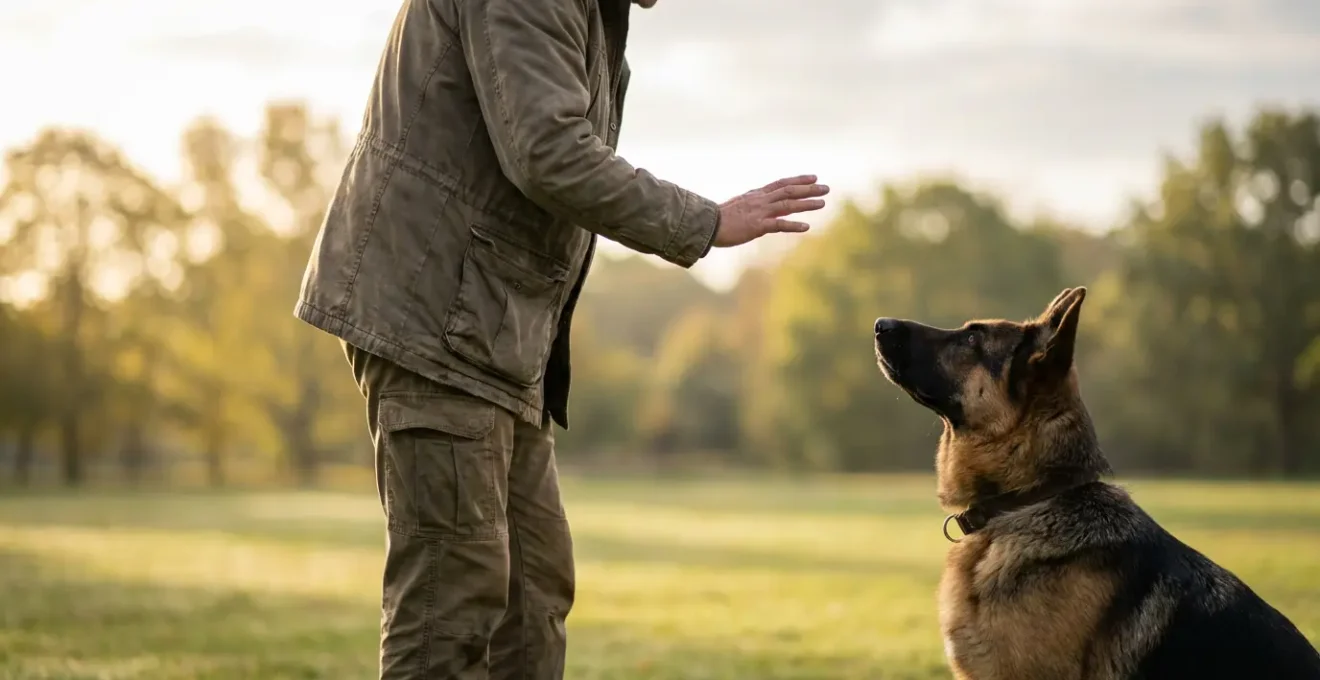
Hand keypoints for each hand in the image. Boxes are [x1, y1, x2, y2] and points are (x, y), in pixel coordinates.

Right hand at [713, 175, 829, 247]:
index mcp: (756, 195)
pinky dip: (793, 225)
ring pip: (787, 205)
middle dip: (809, 189)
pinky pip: (778, 224)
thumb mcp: (737, 207)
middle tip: (826, 188)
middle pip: (789, 191)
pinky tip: (807, 227)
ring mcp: (759, 212)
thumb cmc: (718, 219)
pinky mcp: (757, 226)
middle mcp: (760, 200)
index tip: (813, 177)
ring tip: (822, 203)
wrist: (706, 225)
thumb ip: (750, 205)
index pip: (781, 184)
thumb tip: (757, 208)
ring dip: (806, 204)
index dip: (798, 180)